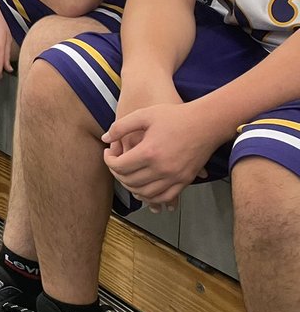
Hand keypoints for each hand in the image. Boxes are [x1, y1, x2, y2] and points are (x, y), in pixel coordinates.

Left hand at [103, 101, 218, 208]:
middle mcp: (161, 169)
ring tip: (127, 174)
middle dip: (117, 173)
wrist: (206, 123)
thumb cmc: (175, 116)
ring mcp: (175, 177)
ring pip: (145, 193)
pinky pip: (164, 197)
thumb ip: (120, 127)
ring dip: (131, 187)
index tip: (108, 153)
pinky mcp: (185, 181)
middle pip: (130, 181)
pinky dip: (151, 196)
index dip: (108, 161)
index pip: (119, 166)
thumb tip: (105, 139)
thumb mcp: (144, 114)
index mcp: (149, 152)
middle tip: (116, 163)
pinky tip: (144, 187)